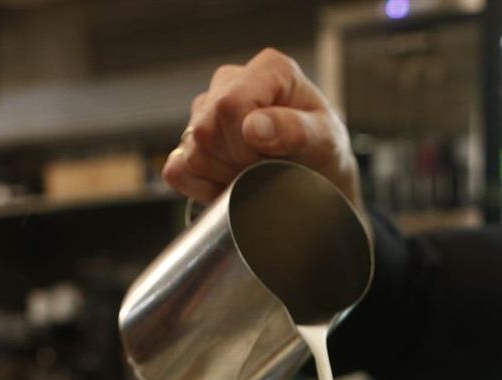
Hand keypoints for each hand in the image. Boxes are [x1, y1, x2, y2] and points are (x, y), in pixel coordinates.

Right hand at [162, 48, 360, 207]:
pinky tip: (229, 184)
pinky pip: (176, 170)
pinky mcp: (190, 139)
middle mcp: (232, 81)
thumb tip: (252, 127)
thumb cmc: (323, 151)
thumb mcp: (325, 141)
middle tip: (263, 170)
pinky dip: (201, 189)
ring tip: (251, 175)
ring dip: (222, 176)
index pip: (229, 104)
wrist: (316, 176)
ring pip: (191, 152)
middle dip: (235, 162)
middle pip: (205, 130)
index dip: (243, 144)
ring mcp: (206, 109)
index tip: (267, 160)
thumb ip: (295, 130)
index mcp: (269, 70)